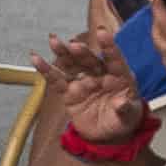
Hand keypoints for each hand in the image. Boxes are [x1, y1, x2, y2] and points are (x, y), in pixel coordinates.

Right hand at [44, 0, 150, 143]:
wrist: (108, 134)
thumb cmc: (124, 119)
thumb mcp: (129, 116)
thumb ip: (126, 108)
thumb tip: (121, 103)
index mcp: (119, 76)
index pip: (114, 58)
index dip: (108, 45)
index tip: (102, 32)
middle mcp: (100, 74)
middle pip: (89, 59)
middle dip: (81, 52)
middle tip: (73, 45)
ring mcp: (83, 82)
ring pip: (72, 64)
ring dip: (62, 52)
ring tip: (53, 40)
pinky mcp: (69, 92)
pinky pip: (56, 80)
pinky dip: (46, 70)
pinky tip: (35, 58)